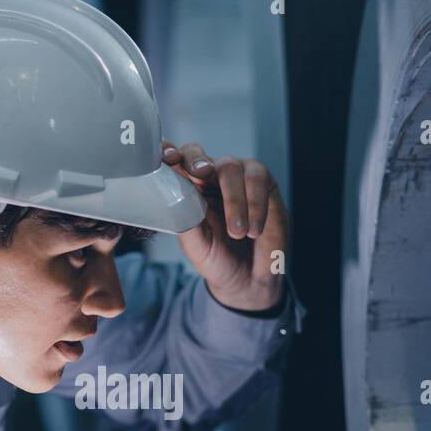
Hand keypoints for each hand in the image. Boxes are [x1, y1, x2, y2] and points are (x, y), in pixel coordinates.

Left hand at [161, 140, 288, 311]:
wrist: (248, 278)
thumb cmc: (217, 258)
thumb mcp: (196, 245)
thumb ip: (184, 221)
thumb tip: (173, 200)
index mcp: (185, 190)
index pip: (172, 164)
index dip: (168, 153)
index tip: (168, 157)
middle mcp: (208, 178)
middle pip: (198, 154)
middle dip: (197, 161)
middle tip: (200, 174)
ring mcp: (236, 177)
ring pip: (230, 167)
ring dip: (233, 200)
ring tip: (237, 233)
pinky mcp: (262, 182)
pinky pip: (257, 179)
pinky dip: (255, 205)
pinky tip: (253, 229)